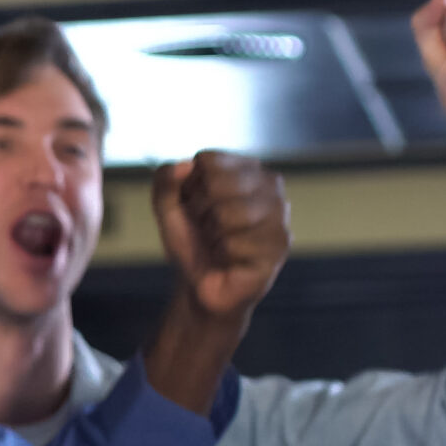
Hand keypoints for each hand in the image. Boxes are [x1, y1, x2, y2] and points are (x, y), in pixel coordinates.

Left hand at [151, 151, 290, 322]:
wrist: (200, 285)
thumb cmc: (192, 241)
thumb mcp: (166, 208)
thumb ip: (165, 181)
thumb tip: (185, 165)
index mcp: (245, 167)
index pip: (207, 160)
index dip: (189, 188)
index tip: (195, 206)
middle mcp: (269, 185)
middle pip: (217, 183)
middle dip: (199, 212)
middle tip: (207, 228)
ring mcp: (279, 214)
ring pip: (227, 213)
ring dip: (211, 234)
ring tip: (219, 242)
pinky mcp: (280, 244)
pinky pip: (235, 243)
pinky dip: (222, 254)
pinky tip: (231, 258)